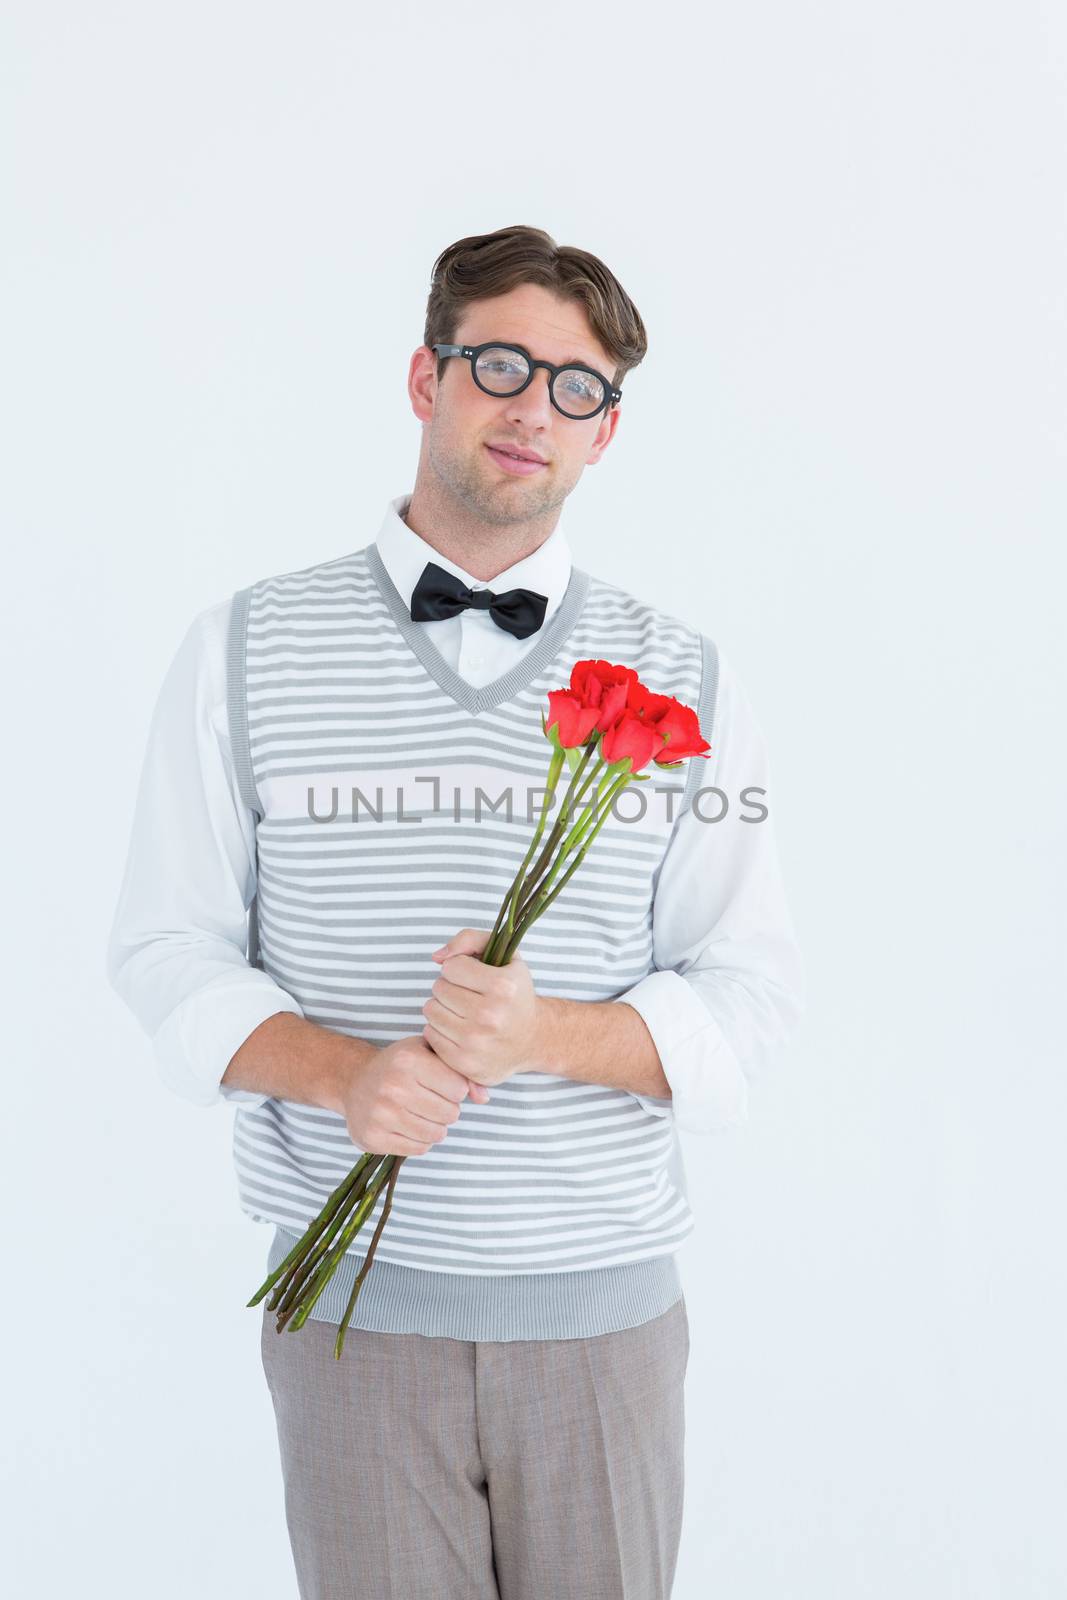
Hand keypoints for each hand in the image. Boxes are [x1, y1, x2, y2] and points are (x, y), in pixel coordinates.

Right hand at [340, 1034, 489, 1156]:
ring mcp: (381, 1114)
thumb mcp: (429, 1053)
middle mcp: (393, 1086)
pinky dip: (420, 1140)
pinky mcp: (373, 1137)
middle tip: (430, 1101)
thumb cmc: (400, 1065)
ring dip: (435, 1127)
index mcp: (408, 1060)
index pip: (459, 1089)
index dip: (455, 1089)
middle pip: (450, 1114)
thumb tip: (484, 1098)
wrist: (354, 1080)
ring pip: (436, 1134)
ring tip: (421, 1113)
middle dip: (447, 1109)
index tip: (441, 1084)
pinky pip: (418, 1149)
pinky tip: (407, 1125)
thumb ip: (462, 1071)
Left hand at [422, 928, 542, 1086]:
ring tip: (463, 1012)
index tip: (474, 977)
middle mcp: (490, 1016)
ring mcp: (476, 1043)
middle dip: (450, 988)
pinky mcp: (464, 1063)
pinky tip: (460, 1030)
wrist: (532, 1039)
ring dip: (443, 1008)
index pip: (451, 967)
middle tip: (469, 995)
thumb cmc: (514, 994)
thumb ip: (470, 939)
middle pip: (439, 988)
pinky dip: (441, 1029)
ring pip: (430, 1010)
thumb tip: (437, 957)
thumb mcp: (505, 957)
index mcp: (502, 987)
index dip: (460, 968)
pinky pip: (430, 1034)